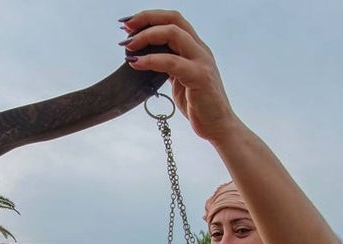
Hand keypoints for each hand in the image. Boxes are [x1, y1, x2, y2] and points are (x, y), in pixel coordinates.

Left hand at [120, 10, 241, 143]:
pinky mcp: (199, 77)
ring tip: (128, 46)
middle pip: (173, 19)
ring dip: (146, 36)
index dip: (150, 17)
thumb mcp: (179, 80)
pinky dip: (151, 60)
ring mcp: (201, 61)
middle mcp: (200, 50)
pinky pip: (172, 62)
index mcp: (195, 48)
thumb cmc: (198, 105)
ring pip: (173, 34)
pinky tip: (136, 63)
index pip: (173, 20)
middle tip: (125, 28)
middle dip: (146, 19)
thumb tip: (145, 57)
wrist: (217, 126)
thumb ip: (168, 65)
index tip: (129, 25)